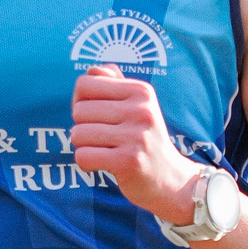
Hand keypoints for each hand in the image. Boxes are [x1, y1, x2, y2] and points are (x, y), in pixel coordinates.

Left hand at [70, 66, 201, 219]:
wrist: (169, 178)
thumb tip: (92, 70)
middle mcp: (141, 110)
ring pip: (78, 134)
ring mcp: (136, 137)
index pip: (85, 83)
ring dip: (84, 146)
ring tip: (105, 150)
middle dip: (83, 126)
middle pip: (79, 110)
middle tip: (104, 137)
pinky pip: (83, 156)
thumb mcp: (136, 105)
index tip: (97, 116)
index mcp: (141, 91)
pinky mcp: (128, 162)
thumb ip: (113, 83)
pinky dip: (87, 163)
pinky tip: (104, 164)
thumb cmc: (143, 137)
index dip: (81, 100)